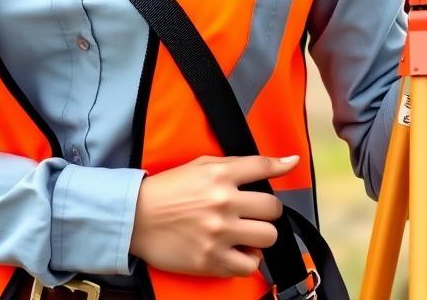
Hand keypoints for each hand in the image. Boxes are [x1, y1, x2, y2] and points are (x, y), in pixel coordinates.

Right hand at [129, 153, 295, 277]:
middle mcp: (223, 202)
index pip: (262, 167)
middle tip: (257, 212)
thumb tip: (282, 161)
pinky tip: (238, 251)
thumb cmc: (169, 188)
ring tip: (248, 233)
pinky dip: (248, 260)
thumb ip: (237, 164)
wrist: (136, 217)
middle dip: (269, 210)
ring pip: (268, 238)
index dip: (281, 166)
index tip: (290, 164)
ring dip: (262, 236)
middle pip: (273, 209)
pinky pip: (249, 266)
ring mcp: (218, 234)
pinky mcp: (211, 260)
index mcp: (219, 175)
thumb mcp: (201, 165)